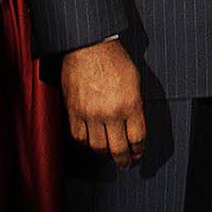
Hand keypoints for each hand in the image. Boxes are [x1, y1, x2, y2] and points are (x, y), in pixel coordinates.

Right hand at [60, 37, 146, 166]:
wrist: (88, 47)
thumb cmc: (114, 59)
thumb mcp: (135, 81)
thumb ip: (135, 104)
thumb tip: (134, 123)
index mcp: (130, 104)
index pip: (137, 138)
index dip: (138, 150)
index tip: (138, 154)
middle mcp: (110, 113)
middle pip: (118, 148)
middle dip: (123, 160)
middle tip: (125, 164)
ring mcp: (90, 114)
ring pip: (97, 147)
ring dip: (104, 153)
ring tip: (107, 153)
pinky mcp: (73, 111)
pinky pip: (78, 136)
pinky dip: (85, 142)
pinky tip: (90, 141)